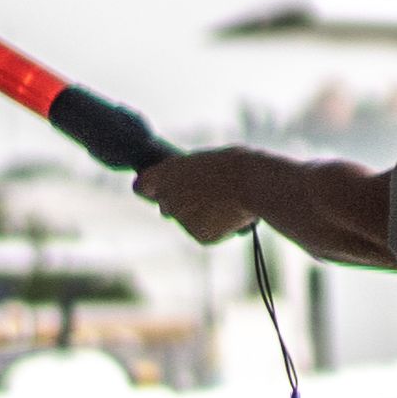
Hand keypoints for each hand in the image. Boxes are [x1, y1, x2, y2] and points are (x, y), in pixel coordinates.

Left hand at [136, 150, 265, 243]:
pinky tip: (230, 215)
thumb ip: (184, 176)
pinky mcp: (200, 236)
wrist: (254, 183)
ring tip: (226, 201)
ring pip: (187, 219)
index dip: (153, 185)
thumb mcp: (202, 161)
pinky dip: (216, 226)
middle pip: (166, 205)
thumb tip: (178, 195)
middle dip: (180, 201)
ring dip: (201, 213)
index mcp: (162, 174)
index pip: (141, 186)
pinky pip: (204, 232)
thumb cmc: (233, 164)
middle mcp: (166, 199)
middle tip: (206, 191)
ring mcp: (182, 220)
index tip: (165, 184)